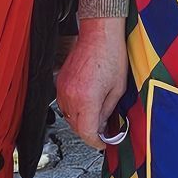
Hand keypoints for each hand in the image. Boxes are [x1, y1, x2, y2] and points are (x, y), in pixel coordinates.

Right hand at [57, 16, 130, 149]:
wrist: (99, 34)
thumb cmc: (111, 55)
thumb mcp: (117, 88)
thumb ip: (107, 111)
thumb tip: (103, 125)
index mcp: (86, 99)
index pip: (86, 132)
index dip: (95, 142)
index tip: (103, 143)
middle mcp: (70, 96)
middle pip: (76, 126)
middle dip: (89, 131)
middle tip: (103, 131)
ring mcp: (62, 89)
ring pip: (68, 116)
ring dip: (81, 120)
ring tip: (97, 116)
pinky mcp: (59, 82)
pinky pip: (64, 104)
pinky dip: (75, 108)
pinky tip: (88, 103)